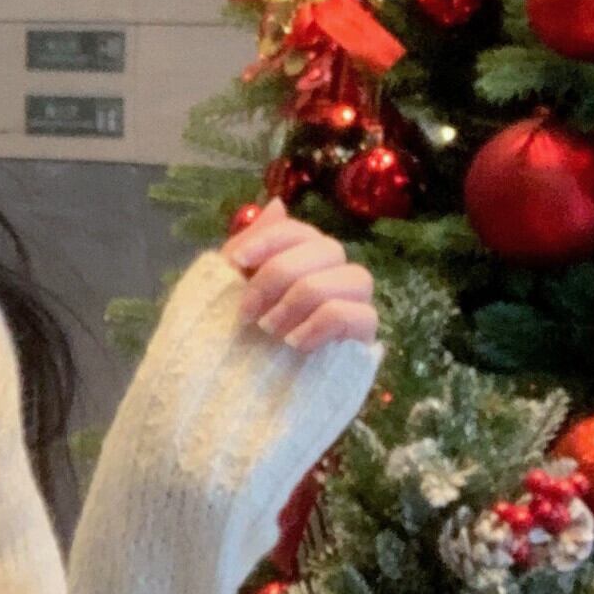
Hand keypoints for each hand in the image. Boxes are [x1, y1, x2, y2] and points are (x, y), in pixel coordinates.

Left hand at [221, 198, 378, 351]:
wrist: (241, 389)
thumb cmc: (237, 334)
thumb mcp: (229, 290)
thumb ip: (249, 246)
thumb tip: (277, 205)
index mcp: (304, 255)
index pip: (298, 229)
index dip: (268, 240)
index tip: (235, 264)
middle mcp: (336, 271)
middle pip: (326, 249)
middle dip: (279, 277)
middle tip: (248, 314)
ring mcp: (356, 301)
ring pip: (353, 277)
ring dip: (302, 301)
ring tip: (271, 331)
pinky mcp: (364, 335)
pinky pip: (361, 315)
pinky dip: (321, 326)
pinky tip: (295, 344)